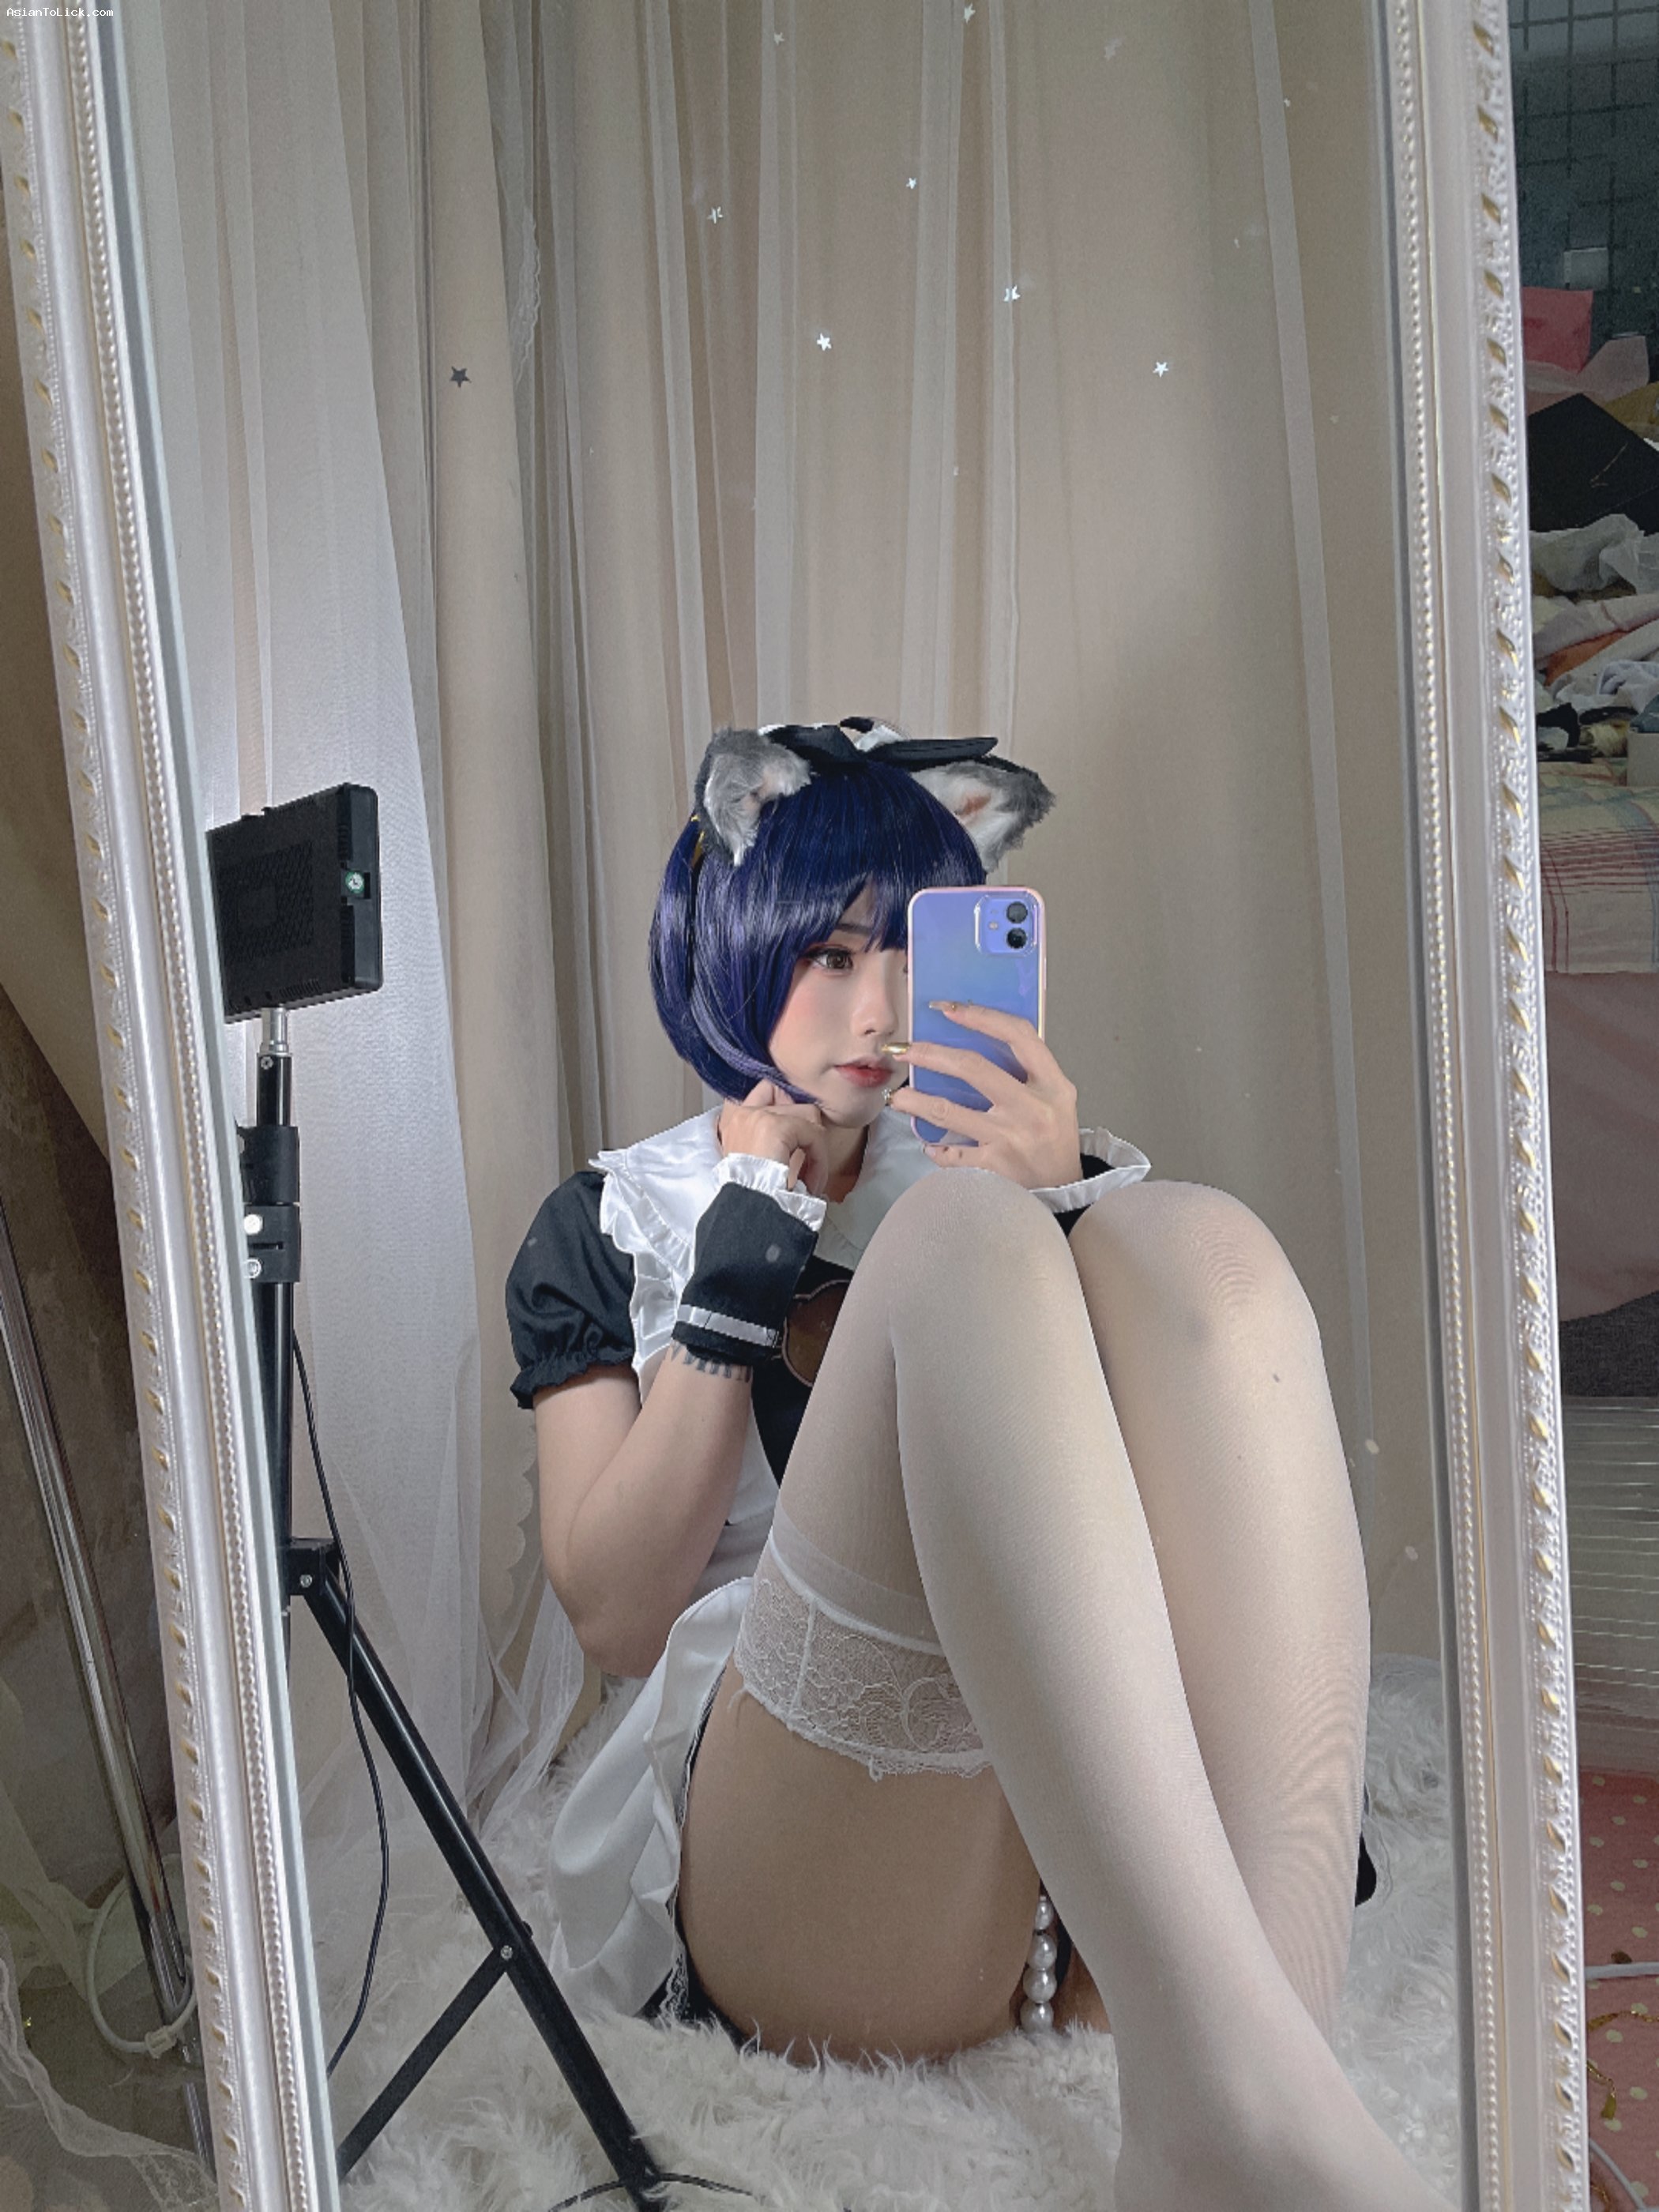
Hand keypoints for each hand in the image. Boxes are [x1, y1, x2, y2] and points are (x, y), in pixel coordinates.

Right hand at [718, 1079, 832, 1196]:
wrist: (748, 1211)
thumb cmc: (756, 1195)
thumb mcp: (761, 1161)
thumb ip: (775, 1140)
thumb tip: (810, 1129)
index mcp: (733, 1120)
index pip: (767, 1090)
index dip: (788, 1106)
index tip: (800, 1135)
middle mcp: (741, 1113)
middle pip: (790, 1097)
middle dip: (806, 1128)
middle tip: (807, 1158)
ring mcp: (757, 1116)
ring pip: (807, 1114)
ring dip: (815, 1147)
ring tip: (810, 1177)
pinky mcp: (775, 1127)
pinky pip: (813, 1133)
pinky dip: (819, 1159)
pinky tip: (811, 1181)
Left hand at [886, 1004, 1083, 1188]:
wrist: (1064, 1192)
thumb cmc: (1055, 1137)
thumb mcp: (1056, 1096)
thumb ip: (1028, 1069)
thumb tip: (974, 1037)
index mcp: (1052, 1083)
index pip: (1018, 1035)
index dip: (981, 1016)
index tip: (948, 1009)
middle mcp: (1031, 1107)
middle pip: (972, 1067)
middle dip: (929, 1054)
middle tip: (902, 1049)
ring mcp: (1010, 1138)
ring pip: (948, 1111)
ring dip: (915, 1101)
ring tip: (896, 1096)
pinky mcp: (993, 1167)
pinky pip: (951, 1152)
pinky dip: (935, 1148)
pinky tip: (927, 1143)